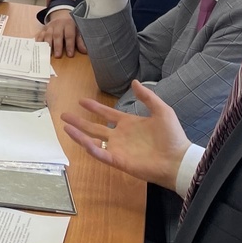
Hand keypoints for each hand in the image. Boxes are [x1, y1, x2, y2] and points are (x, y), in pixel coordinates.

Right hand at [36, 11, 84, 58]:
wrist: (61, 14)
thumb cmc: (71, 25)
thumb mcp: (78, 30)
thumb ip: (80, 40)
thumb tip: (84, 50)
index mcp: (68, 24)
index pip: (69, 35)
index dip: (69, 45)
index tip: (70, 54)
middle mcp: (58, 24)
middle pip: (57, 35)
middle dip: (57, 46)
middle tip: (58, 56)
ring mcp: (49, 26)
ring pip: (47, 35)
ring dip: (47, 45)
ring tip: (48, 53)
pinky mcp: (43, 29)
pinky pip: (39, 35)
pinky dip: (38, 41)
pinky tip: (38, 48)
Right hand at [60, 80, 190, 188]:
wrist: (177, 160)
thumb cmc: (172, 136)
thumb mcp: (162, 111)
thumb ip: (147, 97)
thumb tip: (134, 82)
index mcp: (129, 124)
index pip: (107, 113)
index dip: (94, 107)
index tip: (82, 101)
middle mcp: (120, 136)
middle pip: (95, 127)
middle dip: (79, 121)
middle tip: (64, 114)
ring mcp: (118, 149)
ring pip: (93, 140)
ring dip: (79, 134)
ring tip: (65, 126)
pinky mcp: (118, 160)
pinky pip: (100, 153)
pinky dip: (89, 147)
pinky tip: (79, 139)